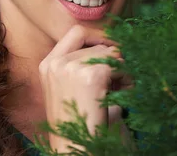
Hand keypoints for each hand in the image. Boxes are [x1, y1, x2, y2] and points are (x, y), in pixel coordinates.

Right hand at [39, 25, 132, 151]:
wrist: (74, 149)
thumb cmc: (77, 124)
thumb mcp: (70, 89)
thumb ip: (81, 66)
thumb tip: (113, 46)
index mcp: (48, 65)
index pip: (77, 32)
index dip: (99, 37)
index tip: (115, 49)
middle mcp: (56, 63)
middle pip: (98, 44)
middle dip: (115, 58)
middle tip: (123, 78)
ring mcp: (71, 68)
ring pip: (111, 53)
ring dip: (124, 68)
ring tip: (125, 87)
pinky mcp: (90, 77)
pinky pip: (118, 65)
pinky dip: (128, 77)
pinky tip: (126, 92)